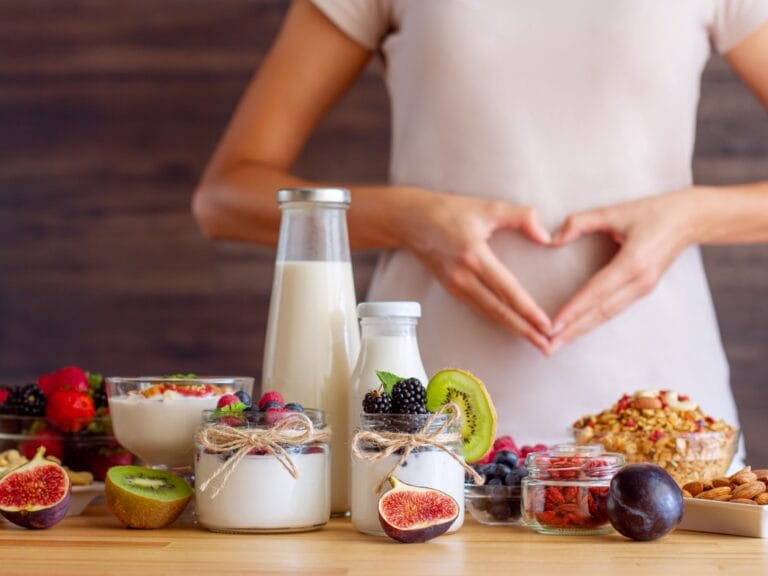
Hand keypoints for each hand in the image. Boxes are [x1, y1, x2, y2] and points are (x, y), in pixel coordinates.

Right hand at [403, 190, 552, 351]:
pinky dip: (499, 321)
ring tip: (535, 342)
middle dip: (525, 331)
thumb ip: (522, 217)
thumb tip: (547, 237)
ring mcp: (455, 286)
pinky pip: (480, 309)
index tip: (547, 326)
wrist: (410, 221)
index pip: (507, 291)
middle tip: (548, 347)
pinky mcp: (451, 289)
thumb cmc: (449, 211)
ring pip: (489, 314)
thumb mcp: (488, 207)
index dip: (528, 311)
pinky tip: (513, 327)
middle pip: (499, 311)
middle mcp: (463, 277)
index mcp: (474, 257)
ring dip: (514, 330)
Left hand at [548, 190, 695, 351]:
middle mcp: (639, 282)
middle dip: (573, 330)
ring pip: (607, 315)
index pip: (596, 292)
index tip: (553, 325)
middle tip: (548, 346)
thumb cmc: (652, 213)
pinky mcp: (644, 290)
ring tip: (559, 343)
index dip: (573, 309)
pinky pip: (615, 310)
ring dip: (582, 330)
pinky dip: (595, 321)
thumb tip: (554, 239)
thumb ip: (581, 222)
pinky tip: (580, 329)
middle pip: (600, 312)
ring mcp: (643, 289)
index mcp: (632, 263)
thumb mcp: (615, 211)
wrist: (689, 220)